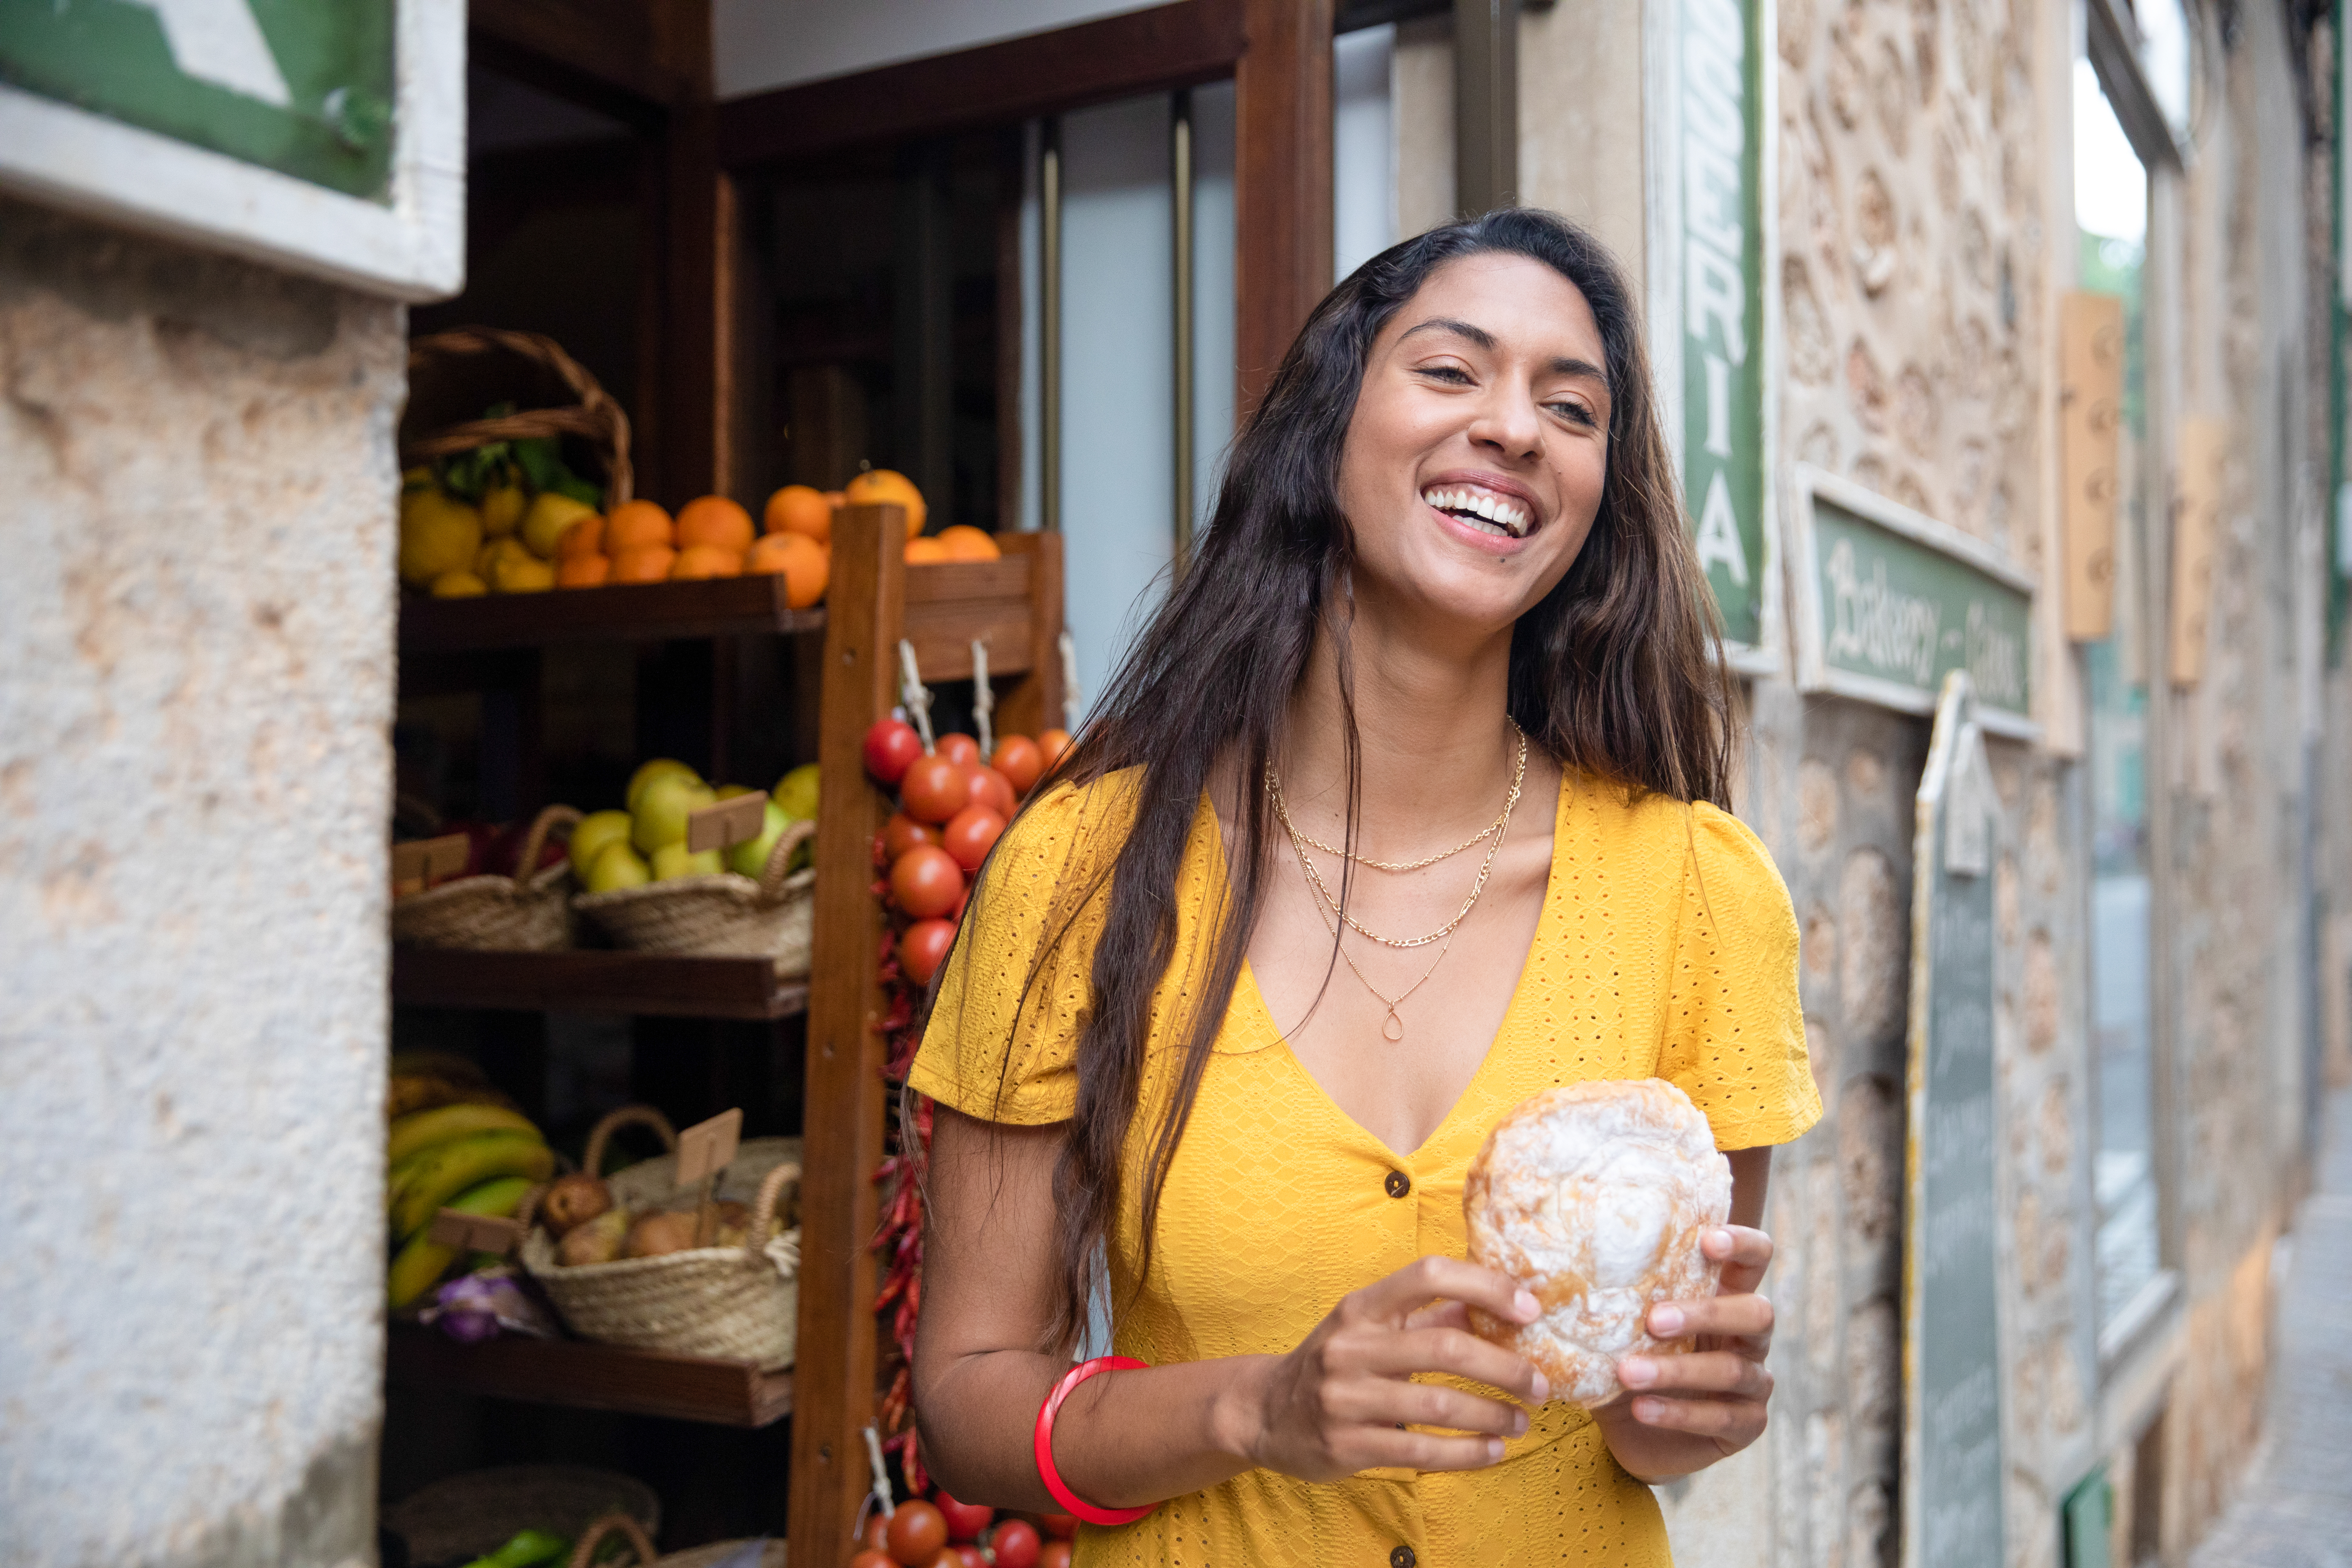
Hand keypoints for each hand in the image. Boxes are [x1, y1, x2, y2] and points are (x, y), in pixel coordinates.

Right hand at [1225, 1256, 1552, 1481]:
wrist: (1265, 1411)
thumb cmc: (1336, 1361)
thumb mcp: (1371, 1327)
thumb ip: (1428, 1316)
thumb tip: (1500, 1306)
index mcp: (1361, 1307)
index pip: (1427, 1275)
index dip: (1484, 1285)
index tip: (1530, 1308)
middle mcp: (1350, 1347)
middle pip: (1444, 1347)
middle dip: (1505, 1367)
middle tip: (1540, 1384)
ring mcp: (1345, 1398)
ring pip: (1438, 1406)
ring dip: (1492, 1415)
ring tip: (1522, 1422)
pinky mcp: (1347, 1445)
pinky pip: (1421, 1452)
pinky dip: (1466, 1453)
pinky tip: (1492, 1451)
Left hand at [1594, 1225, 1776, 1482]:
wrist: (1636, 1432)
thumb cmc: (1632, 1363)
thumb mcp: (1624, 1328)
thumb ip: (1617, 1298)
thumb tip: (1563, 1262)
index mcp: (1727, 1298)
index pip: (1756, 1259)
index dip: (1742, 1244)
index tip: (1706, 1241)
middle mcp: (1749, 1337)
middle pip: (1756, 1314)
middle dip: (1705, 1313)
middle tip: (1653, 1319)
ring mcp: (1755, 1383)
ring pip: (1731, 1370)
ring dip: (1676, 1370)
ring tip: (1627, 1373)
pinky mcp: (1748, 1425)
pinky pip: (1722, 1418)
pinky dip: (1678, 1413)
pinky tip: (1641, 1409)